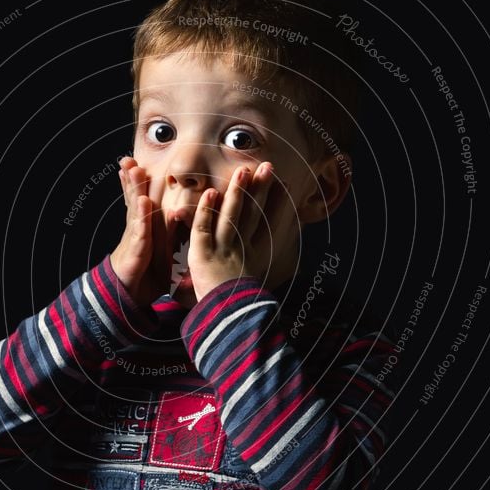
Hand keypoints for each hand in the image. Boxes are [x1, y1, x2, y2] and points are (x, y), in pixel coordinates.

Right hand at [109, 156, 167, 306]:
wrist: (129, 295)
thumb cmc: (145, 274)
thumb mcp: (160, 253)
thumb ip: (170, 238)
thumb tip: (183, 227)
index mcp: (145, 228)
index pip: (142, 201)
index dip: (139, 183)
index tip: (138, 164)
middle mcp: (138, 229)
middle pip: (135, 198)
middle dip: (132, 179)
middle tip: (128, 158)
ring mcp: (135, 238)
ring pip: (135, 209)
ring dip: (134, 189)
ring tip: (132, 169)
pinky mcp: (136, 250)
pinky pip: (140, 231)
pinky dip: (142, 216)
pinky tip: (144, 203)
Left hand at [188, 161, 289, 301]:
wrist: (225, 323)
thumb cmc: (234, 308)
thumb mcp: (247, 285)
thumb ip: (250, 269)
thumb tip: (260, 268)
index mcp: (253, 256)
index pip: (267, 224)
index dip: (277, 203)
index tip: (286, 185)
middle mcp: (241, 250)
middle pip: (253, 214)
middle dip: (261, 190)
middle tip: (269, 166)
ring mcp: (223, 251)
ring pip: (231, 216)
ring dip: (237, 193)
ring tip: (243, 171)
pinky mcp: (203, 255)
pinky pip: (204, 229)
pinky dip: (206, 211)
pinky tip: (210, 193)